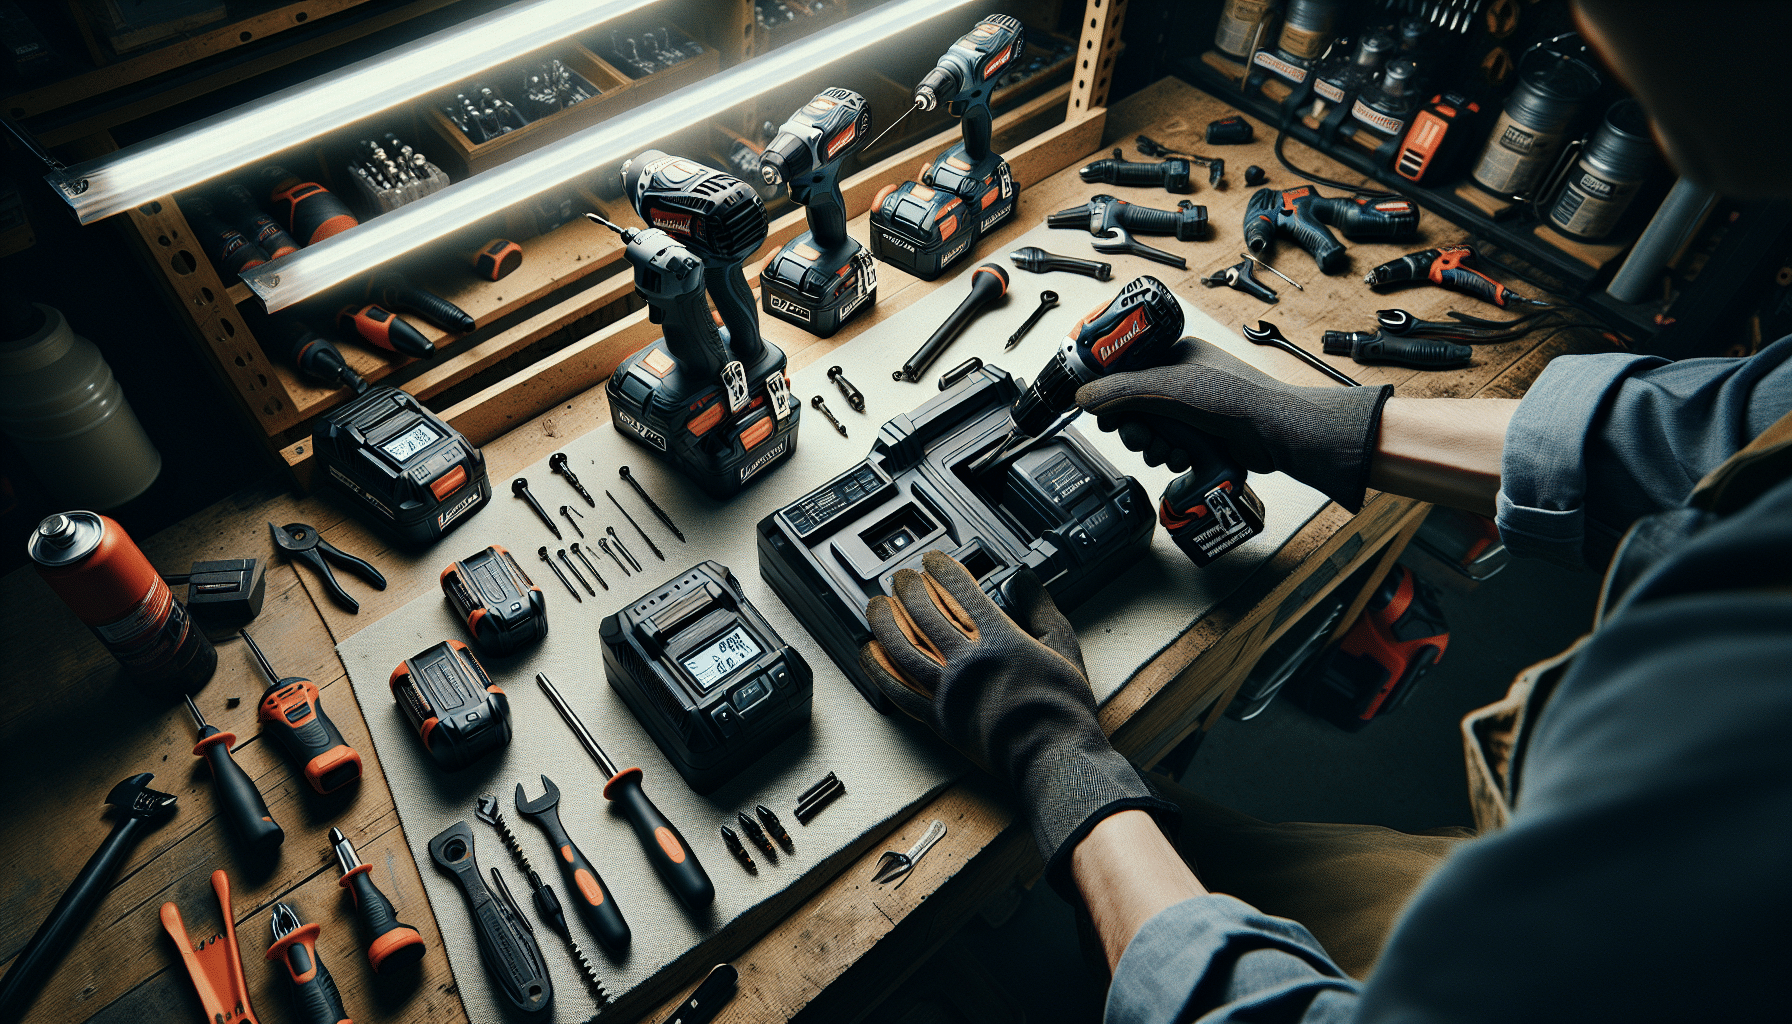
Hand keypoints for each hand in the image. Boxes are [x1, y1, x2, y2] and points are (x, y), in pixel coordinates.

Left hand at [860, 550, 1174, 891]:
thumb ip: (1041, 608)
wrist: (1054, 758)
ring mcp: (949, 694)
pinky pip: (898, 691)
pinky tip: (868, 653)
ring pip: (903, 648)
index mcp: (1001, 640)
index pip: (961, 591)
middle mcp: (969, 663)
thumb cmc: (1063, 709)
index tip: (932, 560)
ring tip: (875, 605)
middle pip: (926, 614)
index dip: (941, 569)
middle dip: (908, 589)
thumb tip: (1024, 579)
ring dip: (884, 621)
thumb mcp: (1064, 647)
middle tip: (900, 577)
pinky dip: (878, 669)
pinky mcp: (939, 721)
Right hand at [1074, 337, 1392, 511]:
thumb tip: (1083, 396)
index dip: (1109, 394)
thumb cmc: (1235, 398)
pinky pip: (1171, 446)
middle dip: (1134, 428)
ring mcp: (1195, 408)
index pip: (1125, 370)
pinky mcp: (1204, 434)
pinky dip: (1172, 455)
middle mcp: (1183, 379)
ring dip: (1154, 446)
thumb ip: (1121, 391)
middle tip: (1139, 438)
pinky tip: (1183, 458)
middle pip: (1135, 407)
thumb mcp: (1167, 387)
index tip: (1101, 412)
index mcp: (1175, 355)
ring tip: (1167, 450)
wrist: (1276, 433)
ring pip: (1153, 430)